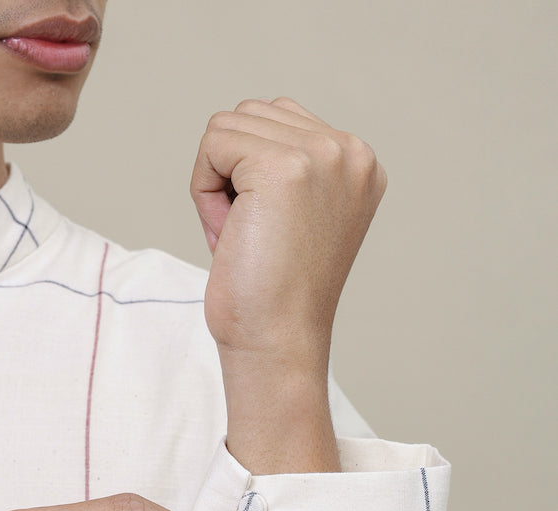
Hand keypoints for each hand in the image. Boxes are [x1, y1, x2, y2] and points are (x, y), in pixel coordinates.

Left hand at [192, 96, 386, 364]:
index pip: (279, 121)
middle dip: (231, 173)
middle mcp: (350, 152)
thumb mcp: (293, 218)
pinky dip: (204, 191)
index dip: (250, 176)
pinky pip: (214, 143)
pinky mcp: (285, 166)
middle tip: (248, 238)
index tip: (266, 234)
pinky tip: (227, 234)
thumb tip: (244, 122)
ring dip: (216, 182)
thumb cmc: (273, 297)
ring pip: (229, 125)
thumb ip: (286, 168)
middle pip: (252, 114)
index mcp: (359, 164)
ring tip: (241, 236)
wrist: (277, 342)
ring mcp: (323, 154)